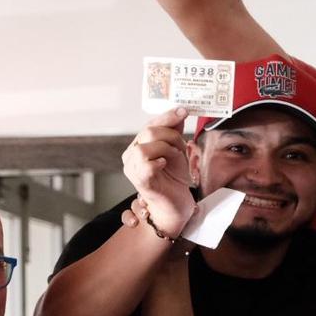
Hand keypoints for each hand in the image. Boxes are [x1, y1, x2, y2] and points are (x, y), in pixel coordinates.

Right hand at [121, 108, 196, 236]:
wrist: (175, 204)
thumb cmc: (173, 178)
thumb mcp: (176, 149)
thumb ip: (174, 130)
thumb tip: (179, 111)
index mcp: (137, 145)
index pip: (150, 124)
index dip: (167, 116)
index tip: (184, 110)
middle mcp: (131, 155)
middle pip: (150, 131)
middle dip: (172, 136)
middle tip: (183, 148)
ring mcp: (132, 167)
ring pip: (148, 143)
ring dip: (169, 148)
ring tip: (176, 159)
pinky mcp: (139, 179)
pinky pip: (147, 162)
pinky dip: (160, 160)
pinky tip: (165, 165)